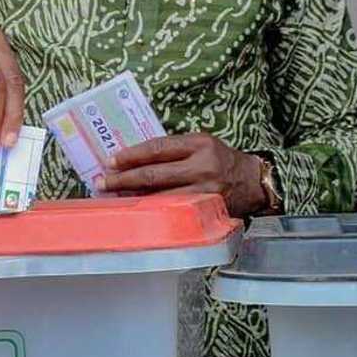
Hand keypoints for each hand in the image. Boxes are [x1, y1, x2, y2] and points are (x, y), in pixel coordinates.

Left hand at [97, 133, 267, 216]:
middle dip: (124, 178)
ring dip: (132, 198)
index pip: (157, 148)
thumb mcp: (202, 144)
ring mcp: (204, 191)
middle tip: (102, 182)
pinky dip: (152, 212)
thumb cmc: (222, 160)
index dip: (131, 155)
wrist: (254, 182)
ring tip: (112, 199)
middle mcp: (202, 166)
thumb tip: (134, 161)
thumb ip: (174, 150)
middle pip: (154, 173)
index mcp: (199, 144)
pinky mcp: (206, 210)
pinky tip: (137, 212)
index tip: (111, 160)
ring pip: (160, 196)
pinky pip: (173, 212)